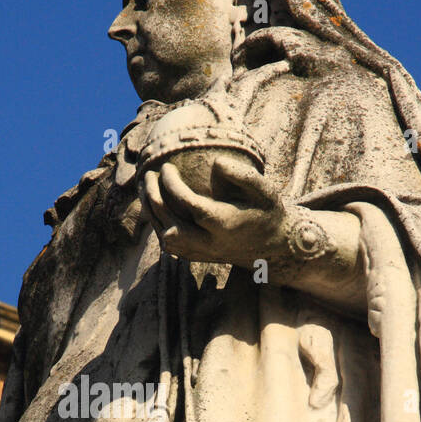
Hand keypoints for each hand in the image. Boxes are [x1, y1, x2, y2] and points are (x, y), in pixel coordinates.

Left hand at [141, 153, 281, 267]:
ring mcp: (202, 254)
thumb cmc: (267, 213)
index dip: (172, 185)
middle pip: (170, 225)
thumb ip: (242, 175)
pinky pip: (168, 245)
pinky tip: (155, 204)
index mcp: (225, 224)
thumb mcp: (264, 190)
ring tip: (147, 186)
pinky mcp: (196, 257)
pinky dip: (157, 224)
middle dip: (154, 198)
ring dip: (152, 212)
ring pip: (165, 238)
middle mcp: (210, 243)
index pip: (188, 204)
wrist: (273, 248)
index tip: (166, 167)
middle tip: (149, 174)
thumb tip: (215, 163)